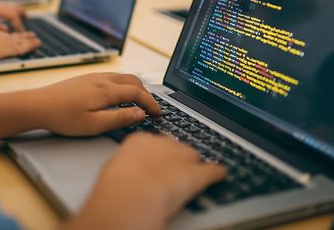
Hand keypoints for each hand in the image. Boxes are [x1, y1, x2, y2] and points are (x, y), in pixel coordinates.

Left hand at [0, 0, 26, 31]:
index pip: (12, 15)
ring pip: (13, 5)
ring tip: (24, 20)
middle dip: (22, 17)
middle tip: (26, 29)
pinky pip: (8, 6)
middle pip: (16, 8)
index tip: (20, 34)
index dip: (18, 25)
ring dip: (20, 12)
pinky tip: (13, 19)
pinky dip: (14, 11)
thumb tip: (7, 30)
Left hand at [29, 73, 160, 136]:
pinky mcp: (85, 78)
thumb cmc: (63, 117)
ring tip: (138, 102)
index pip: (138, 93)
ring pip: (122, 77)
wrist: (37, 105)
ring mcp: (93, 76)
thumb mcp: (94, 125)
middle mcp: (102, 79)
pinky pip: (112, 77)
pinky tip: (117, 96)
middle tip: (151, 108)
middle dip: (146, 93)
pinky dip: (123, 85)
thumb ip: (119, 118)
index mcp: (107, 90)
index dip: (151, 103)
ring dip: (135, 87)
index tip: (157, 113)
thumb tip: (140, 113)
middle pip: (133, 80)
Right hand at [67, 133, 225, 229]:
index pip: (154, 142)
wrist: (130, 193)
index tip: (155, 163)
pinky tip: (220, 176)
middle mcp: (162, 143)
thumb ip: (127, 165)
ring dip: (192, 166)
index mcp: (140, 139)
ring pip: (193, 157)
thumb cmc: (116, 185)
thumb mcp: (114, 168)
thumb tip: (127, 172)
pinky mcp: (196, 173)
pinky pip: (212, 170)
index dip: (157, 155)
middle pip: (175, 147)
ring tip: (190, 178)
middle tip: (170, 175)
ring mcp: (181, 156)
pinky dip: (217, 174)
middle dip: (175, 159)